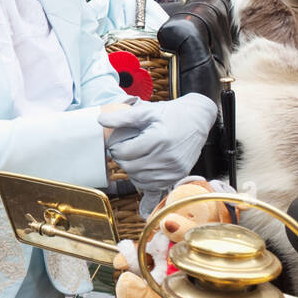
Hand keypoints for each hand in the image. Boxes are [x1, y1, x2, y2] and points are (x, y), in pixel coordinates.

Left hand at [98, 93, 216, 188]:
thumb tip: (100, 120)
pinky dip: (143, 181)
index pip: (125, 152)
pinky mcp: (178, 175)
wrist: (197, 119)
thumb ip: (122, 117)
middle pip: (130, 167)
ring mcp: (175, 168)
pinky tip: (142, 176)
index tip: (115, 144)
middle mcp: (168, 156)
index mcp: (159, 139)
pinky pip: (154, 186)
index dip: (115, 148)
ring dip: (131, 171)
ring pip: (140, 179)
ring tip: (132, 158)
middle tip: (122, 151)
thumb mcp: (146, 111)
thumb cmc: (170, 114)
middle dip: (121, 160)